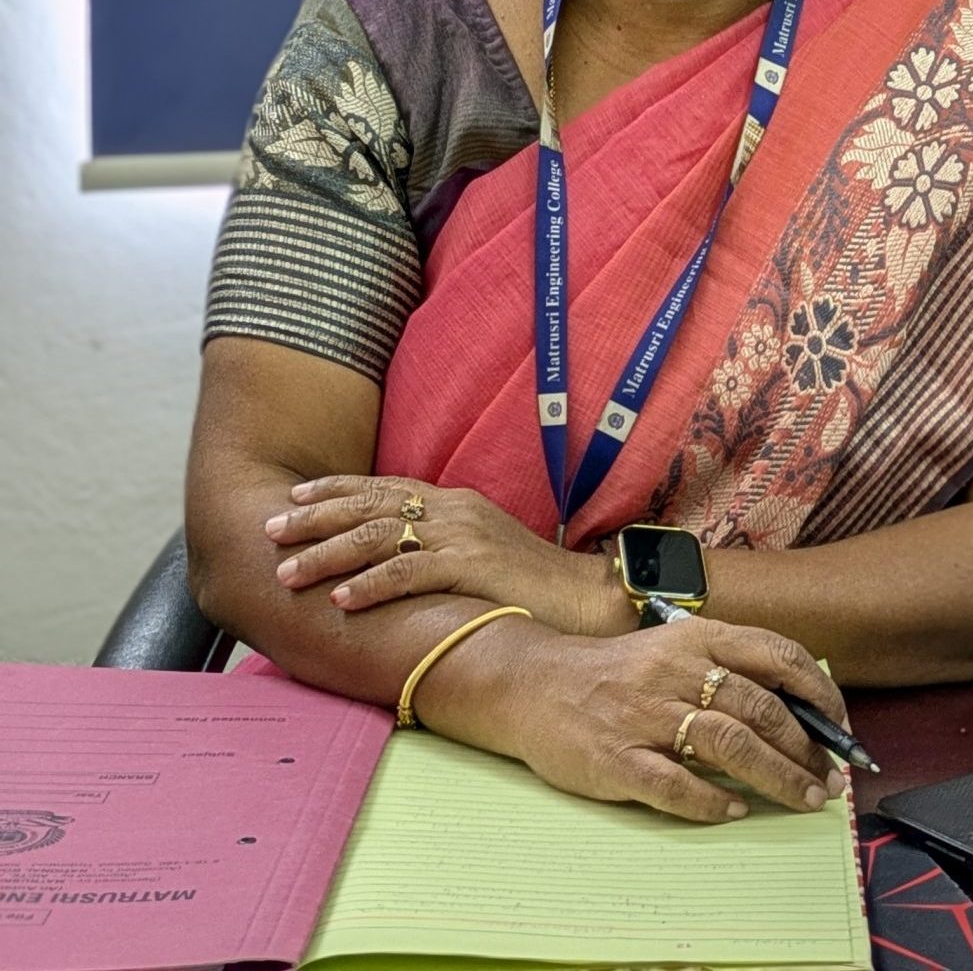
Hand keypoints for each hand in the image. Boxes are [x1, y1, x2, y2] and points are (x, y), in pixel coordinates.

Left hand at [263, 475, 620, 634]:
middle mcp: (453, 509)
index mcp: (454, 501)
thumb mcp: (480, 551)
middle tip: (270, 530)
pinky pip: (409, 572)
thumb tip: (397, 557)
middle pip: (371, 506)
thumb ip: (440, 545)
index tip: (294, 498)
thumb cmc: (531, 584)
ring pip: (380, 537)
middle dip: (315, 518)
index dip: (337, 490)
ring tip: (288, 570)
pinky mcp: (472, 567)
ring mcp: (463, 536)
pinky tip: (339, 600)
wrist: (586, 596)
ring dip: (328, 554)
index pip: (384, 488)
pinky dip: (370, 585)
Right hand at [423, 614, 851, 824]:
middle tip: (831, 778)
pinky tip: (735, 809)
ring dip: (778, 776)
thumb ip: (725, 669)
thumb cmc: (615, 673)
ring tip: (804, 798)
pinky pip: (678, 785)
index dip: (818, 691)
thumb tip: (796, 708)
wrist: (534, 685)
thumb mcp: (672, 650)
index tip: (841, 724)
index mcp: (694, 637)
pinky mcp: (618, 759)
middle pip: (761, 708)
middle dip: (807, 747)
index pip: (775, 654)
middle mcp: (674, 671)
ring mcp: (645, 715)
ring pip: (731, 745)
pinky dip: (714, 801)